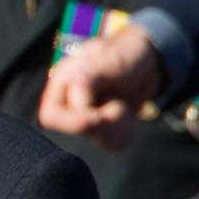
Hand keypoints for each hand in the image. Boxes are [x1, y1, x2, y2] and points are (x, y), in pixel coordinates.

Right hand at [37, 25, 164, 149]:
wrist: (147, 62)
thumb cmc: (123, 54)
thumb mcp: (105, 59)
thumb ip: (86, 79)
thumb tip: (76, 102)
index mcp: (62, 85)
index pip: (51, 117)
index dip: (74, 121)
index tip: (100, 115)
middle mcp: (71, 105)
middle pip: (79, 132)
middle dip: (104, 123)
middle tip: (119, 105)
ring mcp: (88, 119)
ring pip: (100, 140)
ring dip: (120, 125)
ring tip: (123, 103)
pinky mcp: (106, 130)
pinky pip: (115, 144)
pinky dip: (128, 130)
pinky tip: (129, 113)